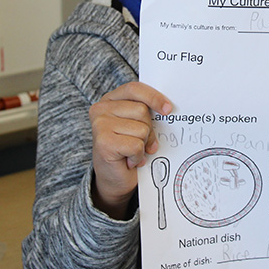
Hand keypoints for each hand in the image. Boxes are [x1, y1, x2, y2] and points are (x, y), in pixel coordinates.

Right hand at [88, 82, 171, 219]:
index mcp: (110, 100)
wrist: (114, 179)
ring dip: (143, 145)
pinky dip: (138, 156)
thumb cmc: (127, 150)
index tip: (168, 109)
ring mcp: (100, 125)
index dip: (153, 97)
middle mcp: (101, 109)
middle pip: (142, 110)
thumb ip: (145, 113)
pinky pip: (136, 145)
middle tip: (142, 143)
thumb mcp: (137, 125)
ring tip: (133, 152)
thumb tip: (167, 108)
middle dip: (149, 130)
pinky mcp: (103, 142)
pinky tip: (129, 160)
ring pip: (141, 129)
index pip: (135, 89)